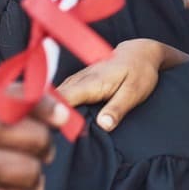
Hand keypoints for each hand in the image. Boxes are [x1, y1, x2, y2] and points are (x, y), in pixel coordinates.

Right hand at [57, 38, 188, 132]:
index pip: (63, 99)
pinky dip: (57, 106)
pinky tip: (59, 120)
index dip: (55, 115)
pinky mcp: (77, 82)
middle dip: (48, 116)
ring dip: (51, 112)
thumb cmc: (139, 72)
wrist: (140, 53)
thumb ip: (117, 109)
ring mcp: (76, 79)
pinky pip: (61, 95)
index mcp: (90, 82)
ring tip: (51, 132)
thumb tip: (104, 126)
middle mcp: (78, 79)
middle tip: (50, 137)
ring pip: (54, 97)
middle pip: (54, 100)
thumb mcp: (133, 93)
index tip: (54, 133)